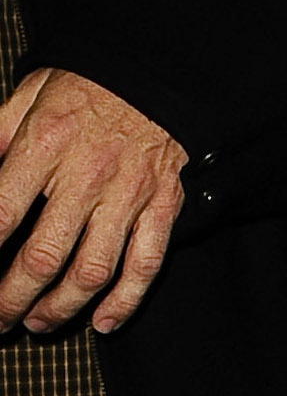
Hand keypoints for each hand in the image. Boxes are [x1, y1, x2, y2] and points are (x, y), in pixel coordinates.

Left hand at [0, 70, 185, 335]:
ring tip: (38, 323)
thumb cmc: (89, 83)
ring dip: (60, 308)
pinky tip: (104, 322)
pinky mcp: (162, 205)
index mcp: (45, 144)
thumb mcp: (29, 94)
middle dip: (11, 298)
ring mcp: (128, 195)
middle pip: (42, 257)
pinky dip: (126, 301)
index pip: (1, 214)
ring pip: (92, 271)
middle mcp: (87, 175)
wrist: (157, 71)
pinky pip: (145, 263)